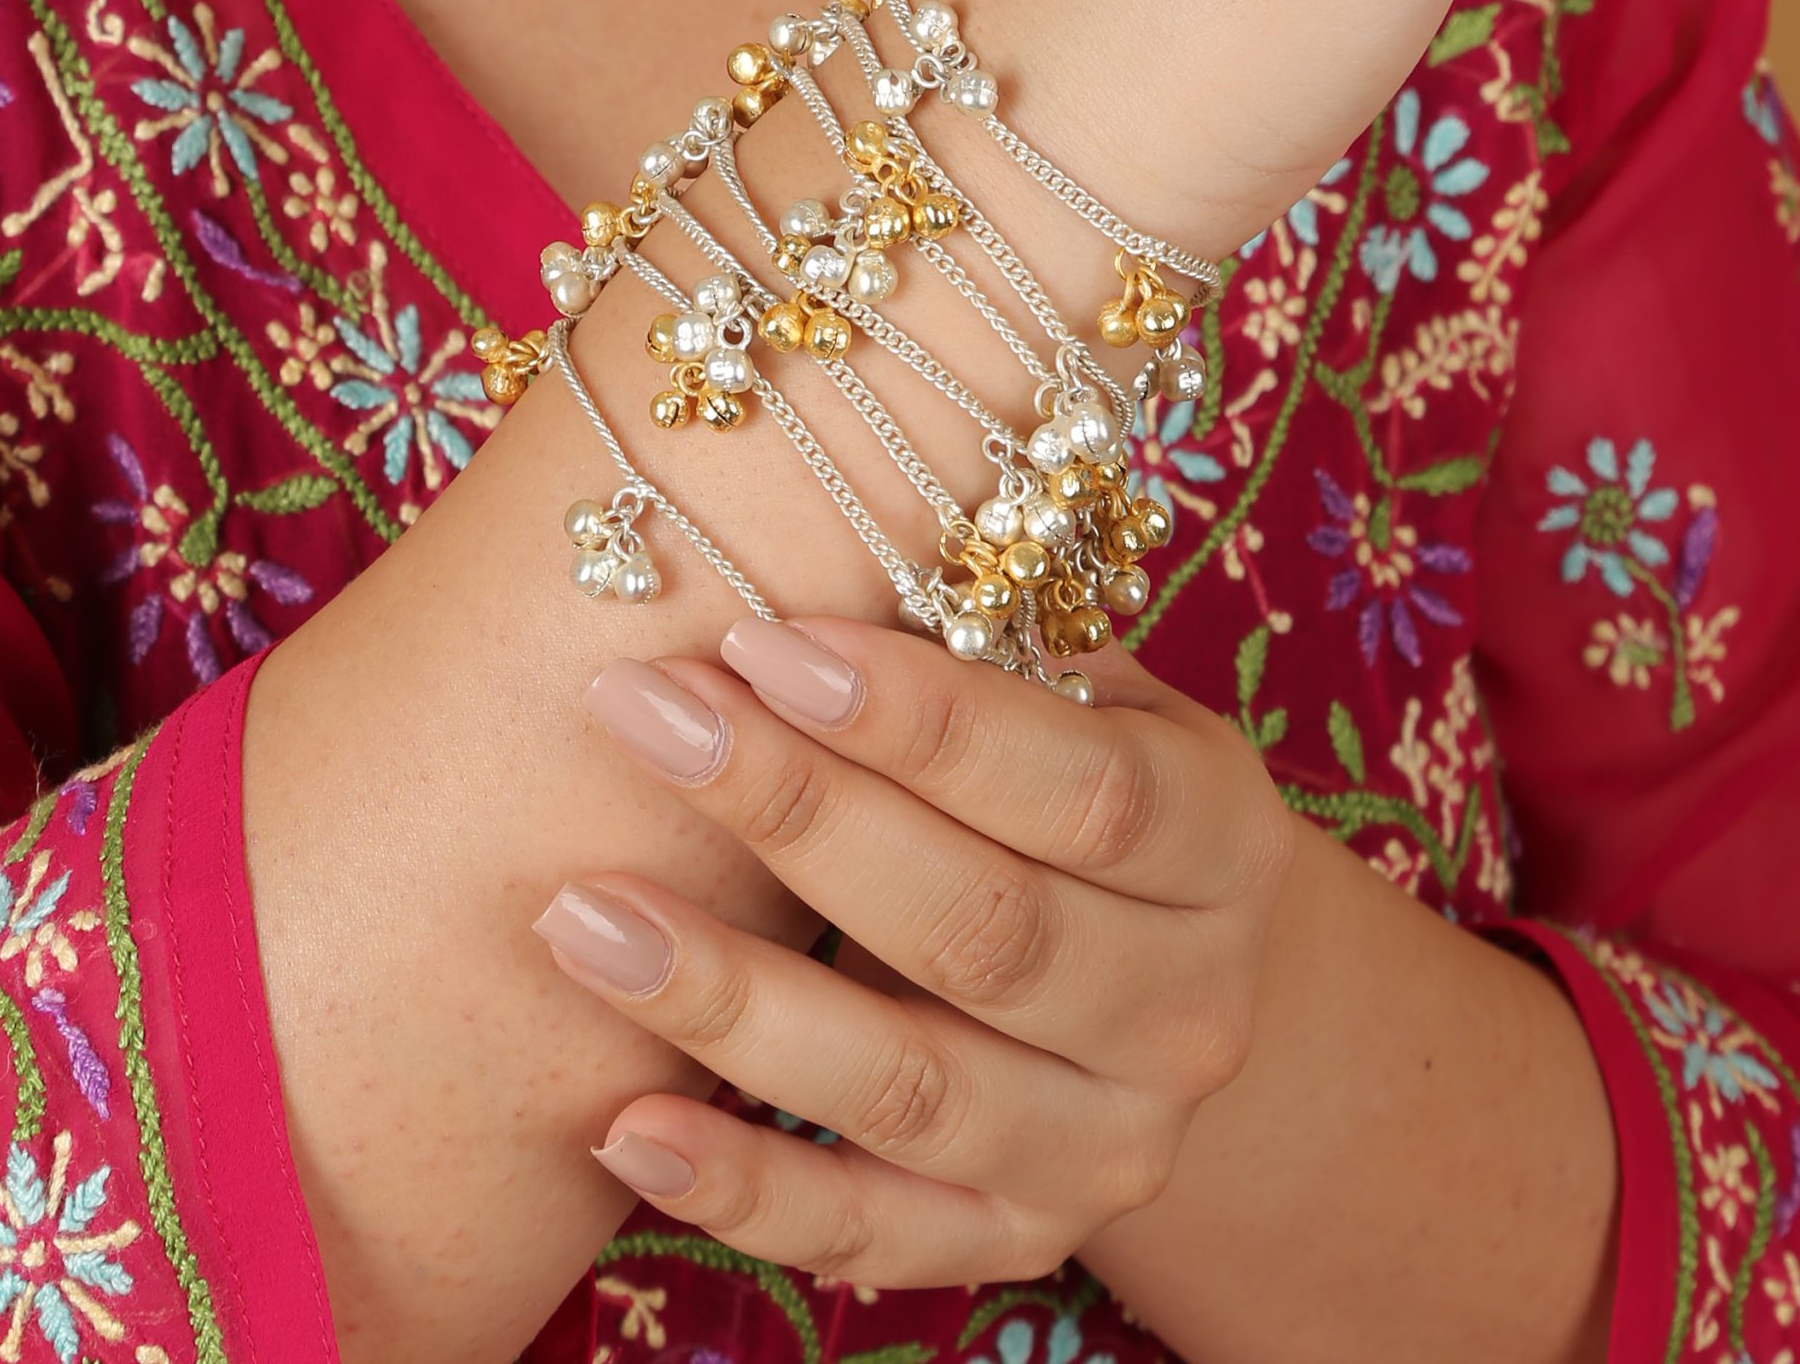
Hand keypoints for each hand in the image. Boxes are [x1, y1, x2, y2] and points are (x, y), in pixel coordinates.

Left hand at [530, 613, 1293, 1286]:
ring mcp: (1111, 1146)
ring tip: (578, 915)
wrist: (1150, 974)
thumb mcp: (1074, 701)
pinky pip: (872, 1237)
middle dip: (797, 817)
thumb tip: (785, 559)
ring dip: (733, 1003)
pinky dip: (744, 1190)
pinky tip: (624, 1122)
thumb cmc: (1060, 782)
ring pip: (913, 1092)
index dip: (923, 723)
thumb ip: (976, 654)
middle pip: (986, 930)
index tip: (758, 643)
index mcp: (1221, 843)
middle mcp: (1190, 1010)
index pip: (1083, 788)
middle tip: (641, 716)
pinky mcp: (1021, 1241)